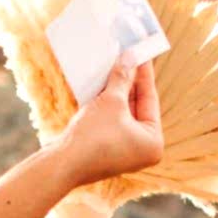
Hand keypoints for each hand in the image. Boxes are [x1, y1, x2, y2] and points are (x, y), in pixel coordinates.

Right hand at [56, 54, 162, 188]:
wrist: (63, 164)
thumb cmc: (94, 135)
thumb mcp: (112, 100)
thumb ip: (122, 78)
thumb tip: (130, 58)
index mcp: (154, 143)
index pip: (150, 100)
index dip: (144, 74)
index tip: (141, 54)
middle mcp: (142, 150)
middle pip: (137, 107)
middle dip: (129, 82)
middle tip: (127, 57)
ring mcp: (124, 153)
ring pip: (122, 114)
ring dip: (116, 91)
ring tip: (114, 66)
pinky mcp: (106, 152)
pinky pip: (110, 123)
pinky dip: (106, 105)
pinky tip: (101, 85)